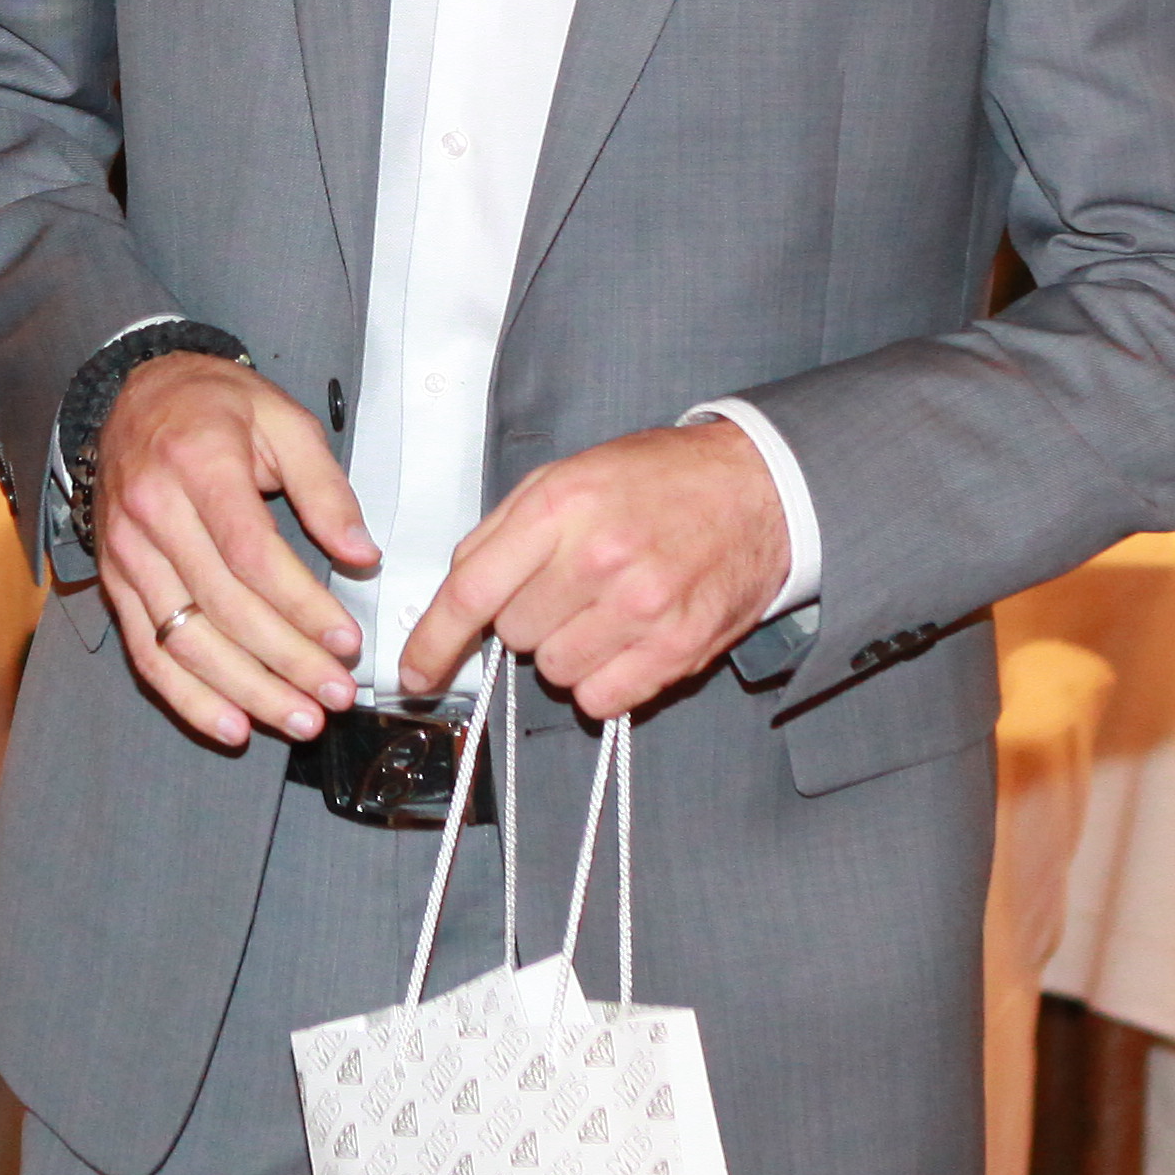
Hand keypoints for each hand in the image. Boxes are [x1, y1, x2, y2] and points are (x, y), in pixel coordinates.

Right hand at [93, 352, 376, 747]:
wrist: (134, 393)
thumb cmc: (214, 406)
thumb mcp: (283, 420)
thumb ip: (326, 488)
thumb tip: (362, 554)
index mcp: (199, 466)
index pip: (252, 555)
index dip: (302, 607)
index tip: (345, 641)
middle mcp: (153, 513)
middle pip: (223, 607)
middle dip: (285, 662)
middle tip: (335, 696)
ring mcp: (127, 553)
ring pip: (184, 640)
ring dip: (244, 691)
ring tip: (297, 721)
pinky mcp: (115, 581)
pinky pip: (147, 652)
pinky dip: (187, 698)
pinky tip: (230, 725)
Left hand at [395, 419, 792, 725]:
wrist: (760, 488)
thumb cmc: (661, 480)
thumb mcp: (569, 475)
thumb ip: (504, 530)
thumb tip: (456, 590)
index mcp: (560, 506)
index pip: (470, 591)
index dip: (433, 641)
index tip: (414, 672)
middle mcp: (598, 557)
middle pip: (512, 635)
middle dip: (527, 618)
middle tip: (569, 586)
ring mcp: (641, 606)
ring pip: (555, 672)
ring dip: (567, 651)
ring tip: (604, 608)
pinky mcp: (678, 647)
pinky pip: (603, 700)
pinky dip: (604, 682)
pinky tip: (626, 641)